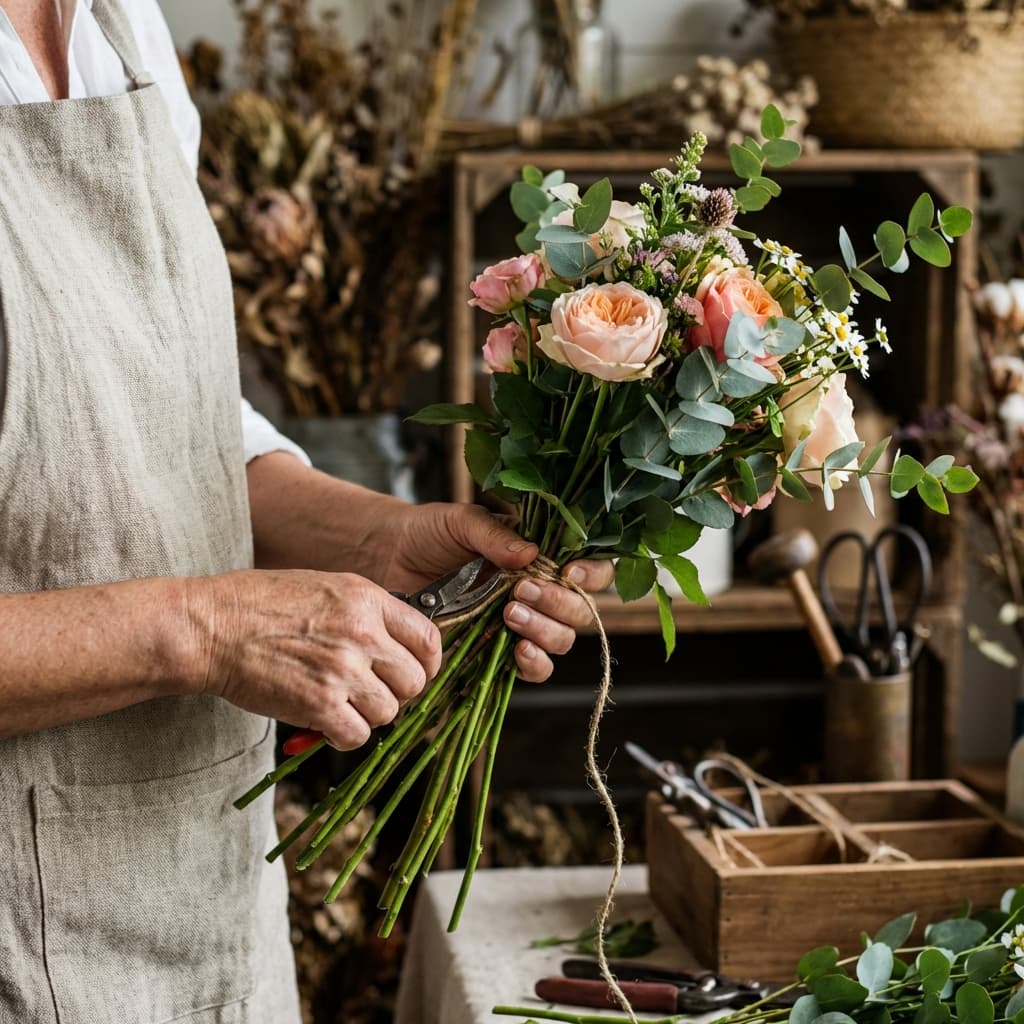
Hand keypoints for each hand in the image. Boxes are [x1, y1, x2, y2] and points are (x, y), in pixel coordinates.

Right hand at [187, 569, 441, 749]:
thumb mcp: (325, 588)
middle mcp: (363, 633)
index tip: (415, 674)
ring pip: (389, 712)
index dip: (427, 664)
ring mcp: (343, 670)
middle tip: (369, 694)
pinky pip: (358, 737)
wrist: (211, 626)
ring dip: (367, 715)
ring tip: (339, 704)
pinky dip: (343, 737)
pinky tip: (324, 724)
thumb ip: (366, 612)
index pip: (428, 639)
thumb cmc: (260, 604)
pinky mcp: (320, 704)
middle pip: (415, 681)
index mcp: (368, 600)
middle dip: (397, 693)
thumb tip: (397, 644)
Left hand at [378, 503, 614, 681]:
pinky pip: (533, 668)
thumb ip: (495, 535)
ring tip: (509, 616)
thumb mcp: (462, 521)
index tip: (569, 571)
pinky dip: (532, 664)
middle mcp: (541, 591)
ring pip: (561, 641)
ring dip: (544, 632)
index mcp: (543, 555)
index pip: (592, 568)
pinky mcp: (498, 651)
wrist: (388, 560)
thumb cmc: (429, 533)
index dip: (593, 573)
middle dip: (559, 604)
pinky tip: (516, 651)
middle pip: (580, 610)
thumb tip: (531, 554)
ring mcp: (522, 623)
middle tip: (521, 592)